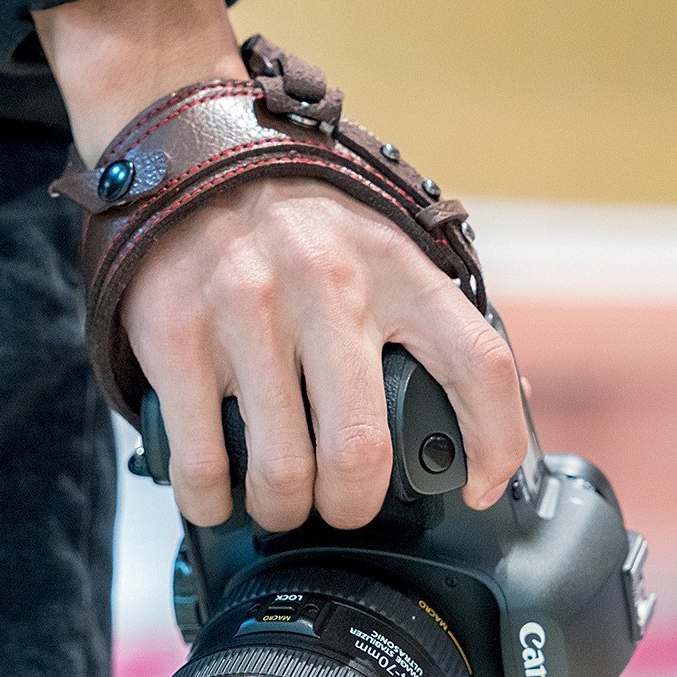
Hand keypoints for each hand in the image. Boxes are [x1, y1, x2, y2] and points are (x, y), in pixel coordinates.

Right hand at [121, 177, 527, 530]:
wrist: (194, 167)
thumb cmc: (298, 224)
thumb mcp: (380, 245)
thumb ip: (432, 318)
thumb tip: (499, 402)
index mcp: (392, 268)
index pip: (476, 363)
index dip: (494, 443)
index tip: (481, 487)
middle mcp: (325, 288)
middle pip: (361, 449)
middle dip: (353, 505)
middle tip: (342, 504)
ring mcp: (246, 313)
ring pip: (281, 470)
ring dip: (284, 508)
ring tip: (280, 499)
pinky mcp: (178, 337)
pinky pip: (200, 460)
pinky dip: (210, 500)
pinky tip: (217, 494)